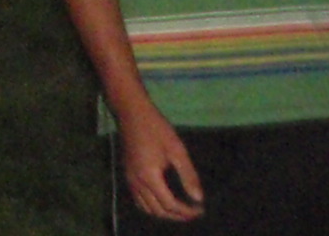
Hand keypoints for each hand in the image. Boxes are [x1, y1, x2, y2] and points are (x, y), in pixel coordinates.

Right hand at [116, 102, 203, 221]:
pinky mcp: (128, 176)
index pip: (170, 205)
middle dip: (177, 216)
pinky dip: (152, 208)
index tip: (201, 209)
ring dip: (165, 214)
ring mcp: (130, 180)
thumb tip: (198, 199)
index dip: (187, 211)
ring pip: (147, 209)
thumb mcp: (177, 150)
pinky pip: (139, 201)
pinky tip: (162, 202)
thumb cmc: (157, 128)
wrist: (132, 113)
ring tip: (180, 210)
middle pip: (158, 211)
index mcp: (150, 177)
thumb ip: (188, 176)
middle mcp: (137, 183)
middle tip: (194, 212)